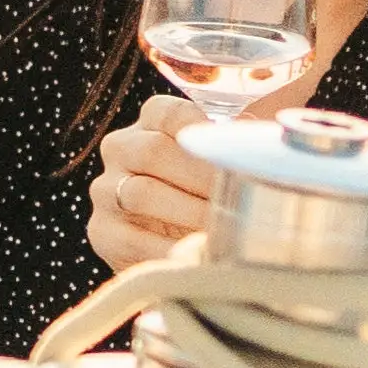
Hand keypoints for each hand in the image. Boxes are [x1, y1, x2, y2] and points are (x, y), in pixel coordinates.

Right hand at [83, 95, 223, 274]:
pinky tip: (196, 254)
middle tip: (236, 200)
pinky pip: (132, 238)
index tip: (231, 156)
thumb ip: (240, 145)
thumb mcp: (221, 163)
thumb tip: (264, 139)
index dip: (202, 133)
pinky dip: (168, 248)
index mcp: (151, 123)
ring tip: (223, 228)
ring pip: (141, 194)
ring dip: (187, 213)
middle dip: (201, 179)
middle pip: (153, 152)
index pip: (169, 114)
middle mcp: (121, 148)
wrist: (174, 244)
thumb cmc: (208, 196)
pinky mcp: (103, 231)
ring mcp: (107, 190)